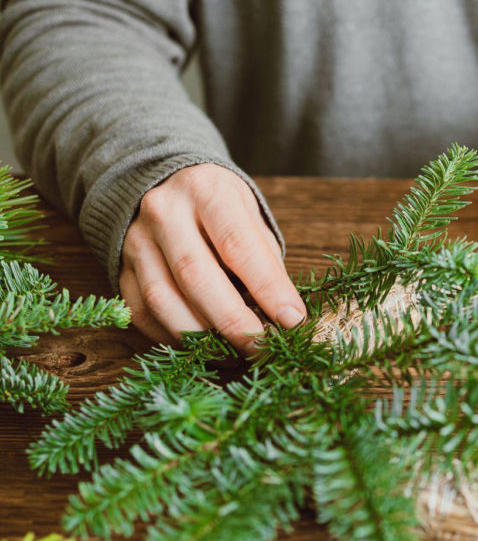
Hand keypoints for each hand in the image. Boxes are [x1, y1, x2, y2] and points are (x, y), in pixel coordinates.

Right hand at [119, 164, 305, 355]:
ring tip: (235, 355)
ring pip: (163, 300)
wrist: (163, 185)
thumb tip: (286, 317)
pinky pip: (142, 314)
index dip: (268, 289)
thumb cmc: (220, 208)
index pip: (238, 246)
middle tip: (263, 349)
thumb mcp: (251, 218)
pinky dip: (174, 338)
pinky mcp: (120, 269)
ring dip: (202, 338)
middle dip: (234, 322)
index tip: (293, 321)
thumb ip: (266, 263)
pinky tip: (202, 347)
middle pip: (196, 277)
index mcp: (206, 191)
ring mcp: (135, 241)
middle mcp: (164, 212)